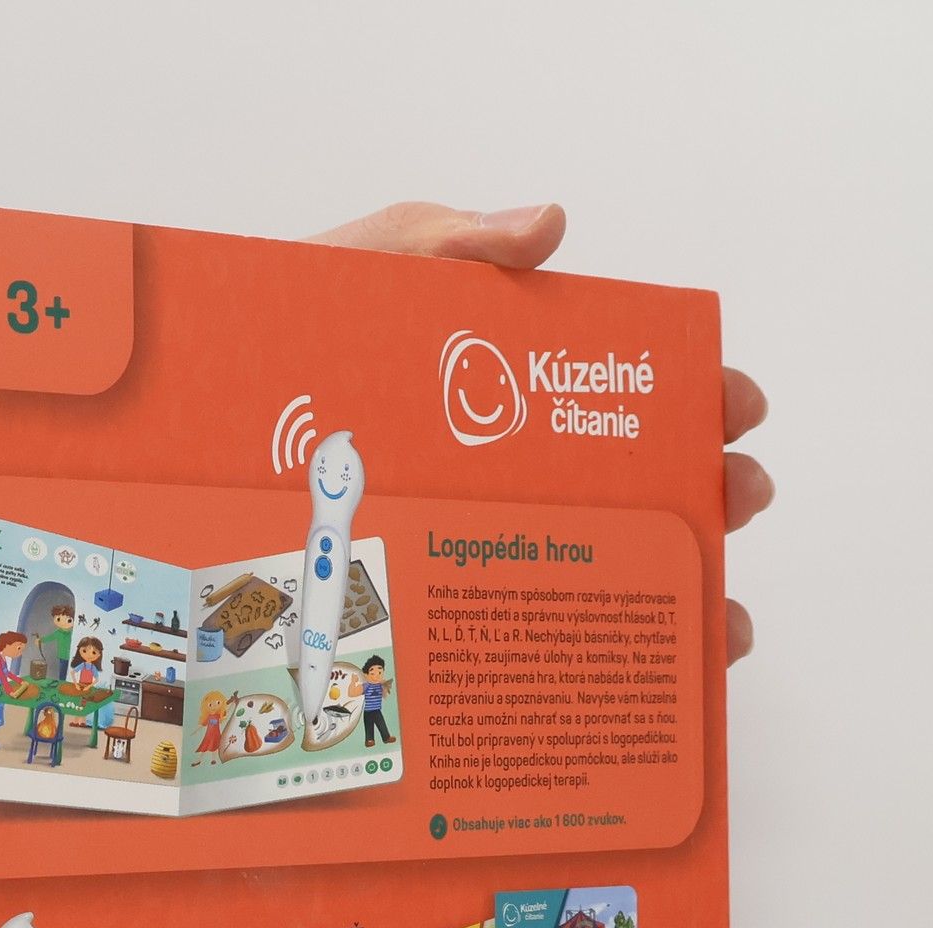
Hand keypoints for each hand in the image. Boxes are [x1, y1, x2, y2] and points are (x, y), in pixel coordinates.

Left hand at [308, 202, 771, 663]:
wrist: (197, 430)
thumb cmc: (283, 341)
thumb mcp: (363, 272)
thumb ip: (450, 245)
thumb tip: (550, 228)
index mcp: (505, 390)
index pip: (623, 393)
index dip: (690, 396)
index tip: (732, 407)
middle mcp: (511, 474)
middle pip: (634, 488)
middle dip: (705, 497)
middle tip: (736, 500)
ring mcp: (481, 545)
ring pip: (598, 579)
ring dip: (672, 600)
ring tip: (716, 624)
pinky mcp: (437, 613)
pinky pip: (522, 651)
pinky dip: (584, 679)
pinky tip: (628, 694)